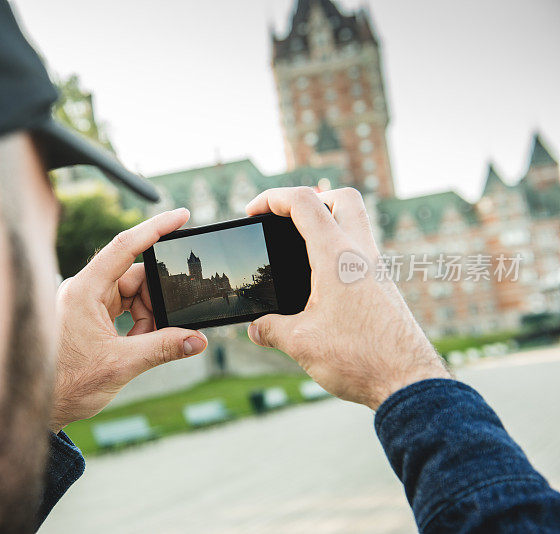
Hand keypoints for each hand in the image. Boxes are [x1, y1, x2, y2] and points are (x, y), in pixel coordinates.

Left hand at [50, 208, 207, 432]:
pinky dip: (138, 324)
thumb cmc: (67, 384)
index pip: (124, 247)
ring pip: (131, 294)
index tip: (181, 215)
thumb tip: (198, 340)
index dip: (155, 228)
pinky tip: (139, 344)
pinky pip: (123, 308)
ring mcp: (86, 303)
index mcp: (84, 291)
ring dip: (148, 316)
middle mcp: (83, 290)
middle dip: (157, 297)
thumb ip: (163, 349)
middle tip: (173, 320)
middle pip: (134, 275)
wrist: (40, 407)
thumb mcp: (121, 365)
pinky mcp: (89, 316)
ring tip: (147, 343)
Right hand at [245, 187, 449, 409]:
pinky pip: (359, 254)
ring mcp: (377, 270)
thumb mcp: (301, 343)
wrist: (409, 383)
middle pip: (342, 198)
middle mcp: (361, 254)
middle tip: (286, 222)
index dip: (272, 198)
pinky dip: (336, 255)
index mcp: (336, 256)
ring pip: (355, 225)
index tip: (252, 211)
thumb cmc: (360, 358)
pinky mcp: (384, 288)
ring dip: (326, 226)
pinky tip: (319, 287)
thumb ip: (271, 329)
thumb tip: (256, 328)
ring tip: (298, 254)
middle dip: (310, 200)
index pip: (304, 202)